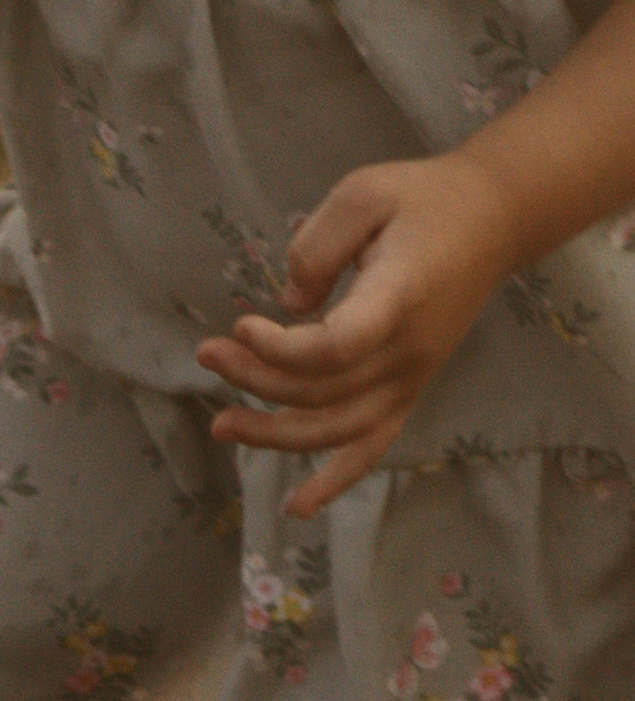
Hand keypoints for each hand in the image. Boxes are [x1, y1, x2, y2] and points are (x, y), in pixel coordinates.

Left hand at [195, 150, 523, 515]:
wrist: (491, 221)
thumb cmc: (421, 201)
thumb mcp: (364, 191)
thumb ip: (318, 245)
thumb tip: (289, 304)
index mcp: (399, 297)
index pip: (336, 348)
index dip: (280, 350)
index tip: (242, 325)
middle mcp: (408, 350)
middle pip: (322, 391)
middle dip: (255, 380)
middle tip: (208, 354)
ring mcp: (411, 378)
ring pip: (336, 429)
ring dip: (273, 435)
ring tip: (222, 424)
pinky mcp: (408, 390)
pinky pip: (370, 447)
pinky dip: (334, 480)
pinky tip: (296, 509)